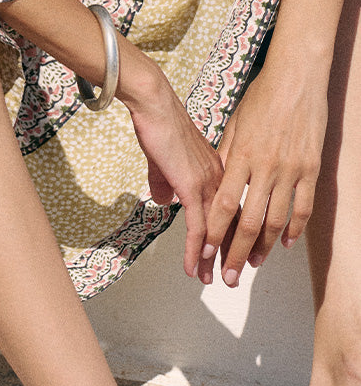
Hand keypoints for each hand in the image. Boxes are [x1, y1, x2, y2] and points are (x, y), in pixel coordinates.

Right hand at [122, 64, 224, 278]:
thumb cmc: (159, 123)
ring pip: (215, 231)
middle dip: (228, 254)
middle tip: (230, 278)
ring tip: (210, 281)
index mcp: (219, 170)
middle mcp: (219, 179)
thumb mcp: (165, 158)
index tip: (229, 254)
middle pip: (229, 225)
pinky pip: (196, 227)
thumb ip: (166, 180)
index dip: (230, 234)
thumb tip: (163, 199)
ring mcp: (207, 184)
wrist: (155, 104)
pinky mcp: (191, 187)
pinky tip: (192, 267)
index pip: (230, 210)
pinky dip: (194, 250)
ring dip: (211, 259)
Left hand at [198, 65, 327, 286]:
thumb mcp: (235, 124)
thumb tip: (215, 182)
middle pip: (249, 221)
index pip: (224, 203)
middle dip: (236, 252)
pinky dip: (293, 229)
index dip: (213, 232)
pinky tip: (284, 243)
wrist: (296, 78)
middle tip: (227, 276)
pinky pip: (302, 207)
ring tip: (252, 264)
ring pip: (275, 220)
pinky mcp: (311, 169)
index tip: (204, 252)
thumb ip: (226, 155)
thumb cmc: (262, 97)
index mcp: (241, 154)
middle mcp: (265, 166)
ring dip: (263, 247)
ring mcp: (291, 169)